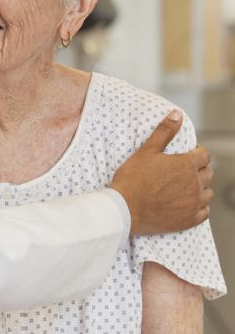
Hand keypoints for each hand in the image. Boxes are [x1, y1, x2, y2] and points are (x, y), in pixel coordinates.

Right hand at [110, 110, 212, 235]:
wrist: (125, 208)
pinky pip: (204, 212)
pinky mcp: (189, 219)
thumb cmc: (133, 178)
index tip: (187, 156)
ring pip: (208, 193)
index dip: (196, 154)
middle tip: (181, 172)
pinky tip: (186, 204)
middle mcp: (195, 184)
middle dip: (198, 171)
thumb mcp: (146, 151)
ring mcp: (194, 203)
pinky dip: (199, 207)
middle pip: (208, 174)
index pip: (204, 155)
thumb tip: (177, 114)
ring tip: (183, 188)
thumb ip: (164, 132)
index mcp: (186, 164)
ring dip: (200, 189)